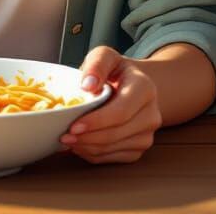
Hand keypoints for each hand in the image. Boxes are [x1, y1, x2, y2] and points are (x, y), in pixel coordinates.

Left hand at [58, 46, 161, 163]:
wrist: (131, 85)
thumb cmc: (114, 71)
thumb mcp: (105, 57)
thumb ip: (97, 64)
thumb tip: (87, 85)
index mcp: (145, 88)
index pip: (121, 112)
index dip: (96, 122)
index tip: (73, 126)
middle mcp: (151, 114)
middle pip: (116, 134)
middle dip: (88, 138)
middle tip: (64, 136)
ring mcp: (147, 134)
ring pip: (114, 149)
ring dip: (88, 147)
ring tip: (68, 140)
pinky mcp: (139, 149)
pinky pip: (114, 158)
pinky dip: (94, 154)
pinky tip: (80, 145)